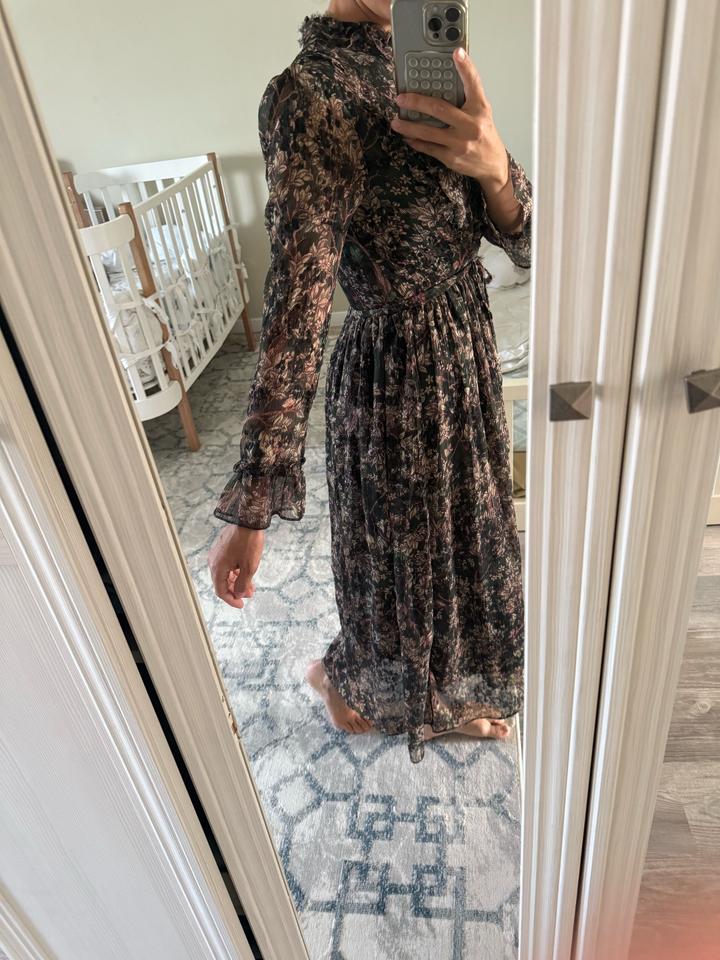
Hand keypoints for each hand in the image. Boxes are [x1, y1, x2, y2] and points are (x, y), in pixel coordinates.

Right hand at [208, 523, 264, 608]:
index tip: (241, 605)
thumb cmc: (249, 541)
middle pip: (221, 583)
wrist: (248, 520)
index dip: (231, 600)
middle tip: (249, 594)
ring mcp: (217, 554)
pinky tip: (245, 571)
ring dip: (236, 581)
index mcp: (218, 568)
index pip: (220, 591)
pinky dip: (235, 571)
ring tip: (250, 584)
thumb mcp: (249, 567)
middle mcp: (214, 561)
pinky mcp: (222, 548)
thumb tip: (238, 594)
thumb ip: (242, 584)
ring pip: (224, 574)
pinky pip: (226, 565)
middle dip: (235, 590)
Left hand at [390, 46, 509, 191]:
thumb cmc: (485, 135)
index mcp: (480, 109)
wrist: (492, 164)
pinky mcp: (452, 158)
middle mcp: (471, 125)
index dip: (465, 67)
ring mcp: (460, 143)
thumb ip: (468, 98)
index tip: (456, 52)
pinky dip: (416, 142)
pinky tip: (407, 136)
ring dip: (409, 126)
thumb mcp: (482, 113)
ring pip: (429, 132)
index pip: (474, 84)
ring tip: (395, 122)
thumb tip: (446, 81)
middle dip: (417, 103)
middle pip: (440, 109)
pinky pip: (429, 148)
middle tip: (401, 98)